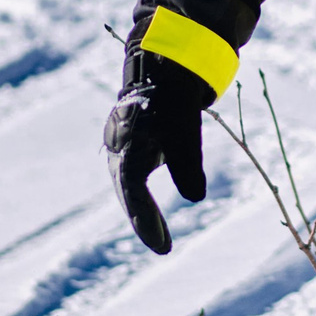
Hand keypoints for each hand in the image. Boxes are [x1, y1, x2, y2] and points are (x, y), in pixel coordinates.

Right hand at [104, 47, 212, 253]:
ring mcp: (123, 149)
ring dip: (142, 214)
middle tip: (162, 247)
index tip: (162, 244)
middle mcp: (119, 148)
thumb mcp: (186, 127)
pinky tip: (155, 222)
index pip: (133, 188)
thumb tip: (196, 197)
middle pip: (127, 192)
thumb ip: (188, 161)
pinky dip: (144, 202)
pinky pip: (134, 183)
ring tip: (160, 240)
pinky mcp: (132, 150)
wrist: (163, 67)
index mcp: (128, 142)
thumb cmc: (174, 97)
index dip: (145, 217)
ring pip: (128, 189)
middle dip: (142, 220)